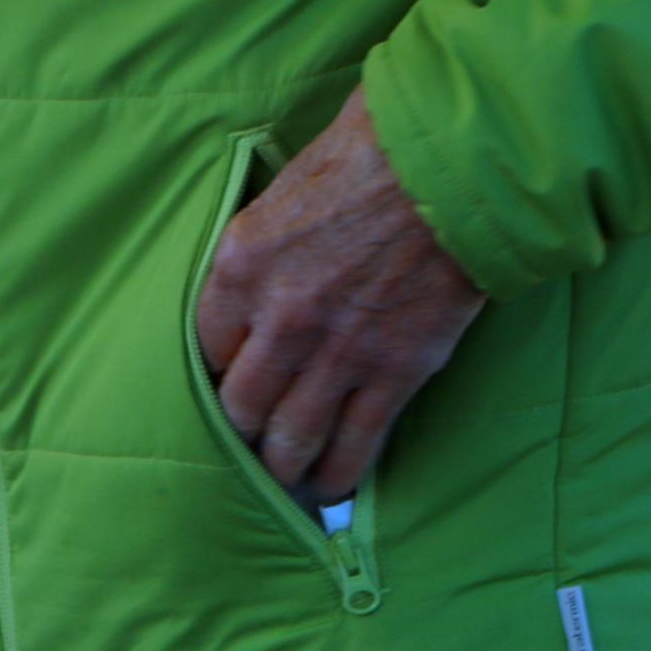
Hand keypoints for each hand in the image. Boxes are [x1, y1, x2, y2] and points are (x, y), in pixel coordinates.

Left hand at [193, 88, 486, 506]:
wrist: (445, 169)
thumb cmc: (361, 160)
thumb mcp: (277, 196)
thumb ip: (257, 254)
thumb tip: (248, 292)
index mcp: (238, 269)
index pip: (205, 348)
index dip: (215, 374)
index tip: (225, 388)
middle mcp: (279, 319)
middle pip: (239, 405)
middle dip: (239, 435)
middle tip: (242, 452)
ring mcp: (337, 353)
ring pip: (292, 436)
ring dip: (282, 469)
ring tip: (281, 486)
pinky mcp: (395, 372)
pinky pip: (357, 442)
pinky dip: (340, 473)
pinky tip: (331, 490)